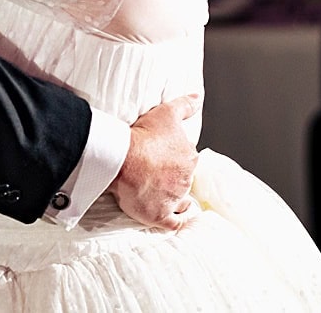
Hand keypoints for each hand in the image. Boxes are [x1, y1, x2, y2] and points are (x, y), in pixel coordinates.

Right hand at [110, 93, 201, 230]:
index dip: (177, 162)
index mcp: (190, 158)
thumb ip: (185, 105)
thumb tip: (197, 97)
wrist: (123, 157)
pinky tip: (171, 220)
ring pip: (180, 203)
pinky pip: (173, 224)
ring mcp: (173, 199)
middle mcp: (186, 180)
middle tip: (158, 178)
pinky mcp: (159, 215)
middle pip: (184, 182)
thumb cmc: (144, 134)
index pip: (188, 162)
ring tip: (164, 198)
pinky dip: (174, 223)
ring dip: (175, 201)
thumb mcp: (167, 113)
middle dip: (174, 181)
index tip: (164, 161)